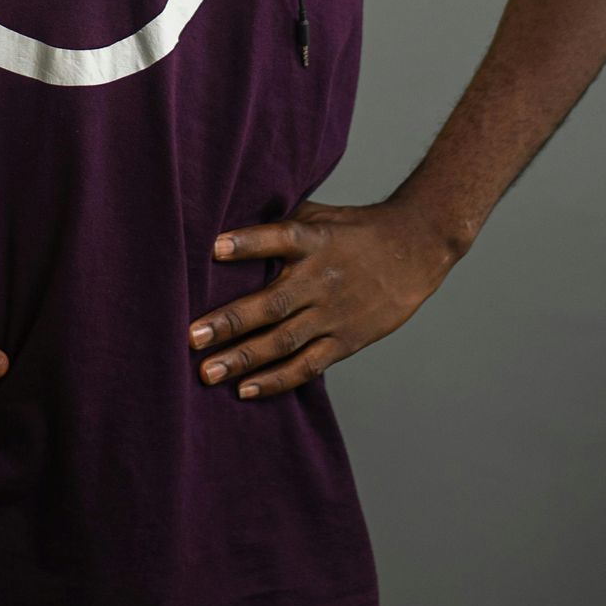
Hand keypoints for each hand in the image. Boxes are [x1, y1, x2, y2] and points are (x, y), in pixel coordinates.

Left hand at [186, 200, 456, 398]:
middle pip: (272, 303)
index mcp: (312, 240)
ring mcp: (332, 313)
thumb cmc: (355, 230)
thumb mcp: (317, 216)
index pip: (277, 239)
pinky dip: (277, 380)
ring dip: (244, 358)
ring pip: (283, 341)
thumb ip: (278, 227)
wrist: (413, 249)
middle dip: (229, 322)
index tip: (214, 247)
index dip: (247, 243)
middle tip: (192, 337)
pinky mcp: (345, 340)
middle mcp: (320, 278)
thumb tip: (225, 236)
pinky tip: (246, 389)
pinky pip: (307, 365)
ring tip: (208, 373)